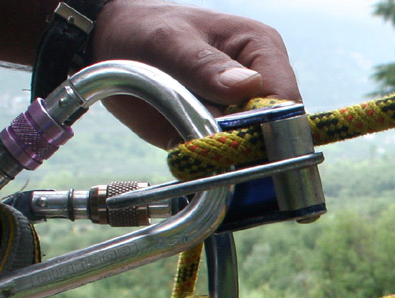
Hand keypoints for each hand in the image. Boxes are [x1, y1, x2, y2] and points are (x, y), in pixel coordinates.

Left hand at [91, 0, 301, 146]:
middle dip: (249, 148)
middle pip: (277, 132)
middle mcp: (261, 85)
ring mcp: (243, 113)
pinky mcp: (222, 136)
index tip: (241, 143)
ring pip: (255, 152)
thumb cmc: (144, 31)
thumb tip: (247, 86)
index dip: (272, 127)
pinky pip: (228, 162)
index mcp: (262, 51)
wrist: (109, 47)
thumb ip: (204, 65)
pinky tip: (193, 159)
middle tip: (213, 149)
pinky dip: (213, 168)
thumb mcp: (168, 41)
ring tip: (198, 150)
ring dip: (230, 161)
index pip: (285, 99)